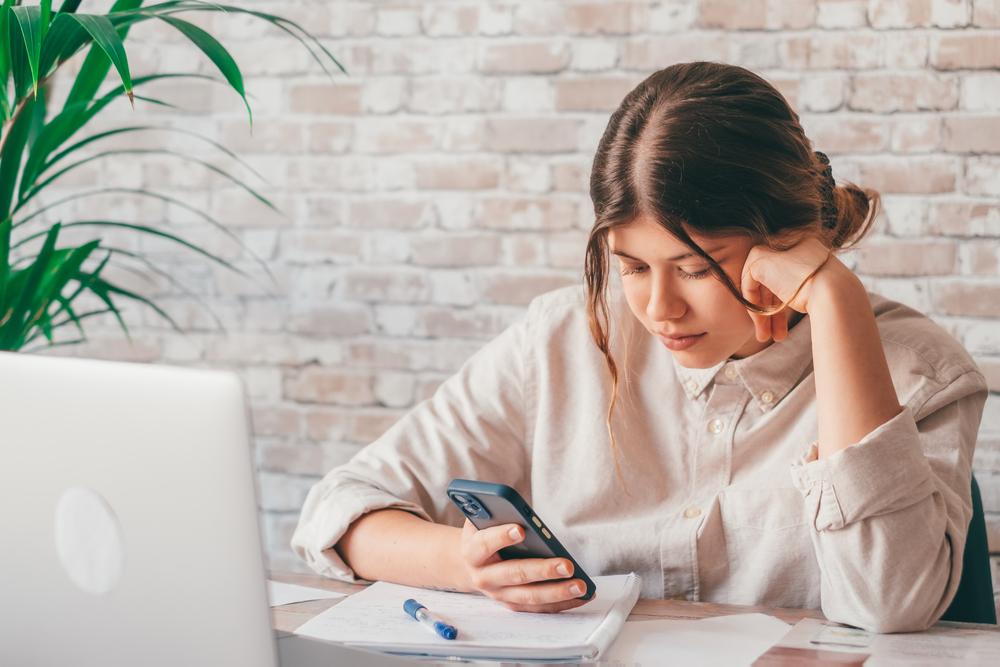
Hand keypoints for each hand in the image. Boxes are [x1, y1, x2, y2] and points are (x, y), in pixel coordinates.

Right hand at [457, 519, 588, 612]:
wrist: (467, 564)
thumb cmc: (481, 534)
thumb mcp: (481, 519)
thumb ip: (495, 514)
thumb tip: (521, 513)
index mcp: (472, 552)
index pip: (485, 544)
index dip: (501, 536)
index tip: (521, 529)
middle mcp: (484, 577)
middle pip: (514, 574)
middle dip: (543, 571)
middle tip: (567, 565)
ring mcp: (499, 594)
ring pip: (530, 596)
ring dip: (557, 592)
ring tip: (581, 585)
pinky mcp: (513, 603)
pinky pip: (539, 607)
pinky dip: (562, 602)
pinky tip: (582, 595)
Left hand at [740, 236, 834, 342]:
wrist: (834, 292)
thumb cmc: (829, 295)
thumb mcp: (810, 286)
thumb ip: (793, 285)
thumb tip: (779, 298)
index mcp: (803, 244)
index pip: (783, 274)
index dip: (779, 302)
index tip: (780, 324)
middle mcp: (788, 239)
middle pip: (770, 280)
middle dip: (769, 311)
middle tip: (772, 335)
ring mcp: (772, 246)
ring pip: (758, 284)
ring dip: (761, 313)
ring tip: (765, 337)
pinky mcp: (759, 258)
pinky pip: (748, 285)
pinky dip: (753, 305)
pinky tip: (762, 324)